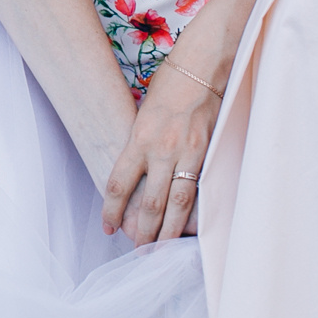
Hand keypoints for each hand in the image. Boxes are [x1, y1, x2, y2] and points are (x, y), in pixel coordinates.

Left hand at [100, 52, 222, 244]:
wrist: (203, 67)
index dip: (112, 209)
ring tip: (160, 250)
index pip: (119, 183)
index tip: (109, 227)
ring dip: (168, 231)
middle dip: (142, 231)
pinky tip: (189, 229)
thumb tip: (134, 171)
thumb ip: (139, 144)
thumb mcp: (142, 113)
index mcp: (139, 138)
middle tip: (137, 250)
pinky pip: (199, 191)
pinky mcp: (208, 155)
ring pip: (177, 205)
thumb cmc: (169, 84)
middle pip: (149, 202)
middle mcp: (162, 150)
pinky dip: (193, 213)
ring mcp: (188, 154)